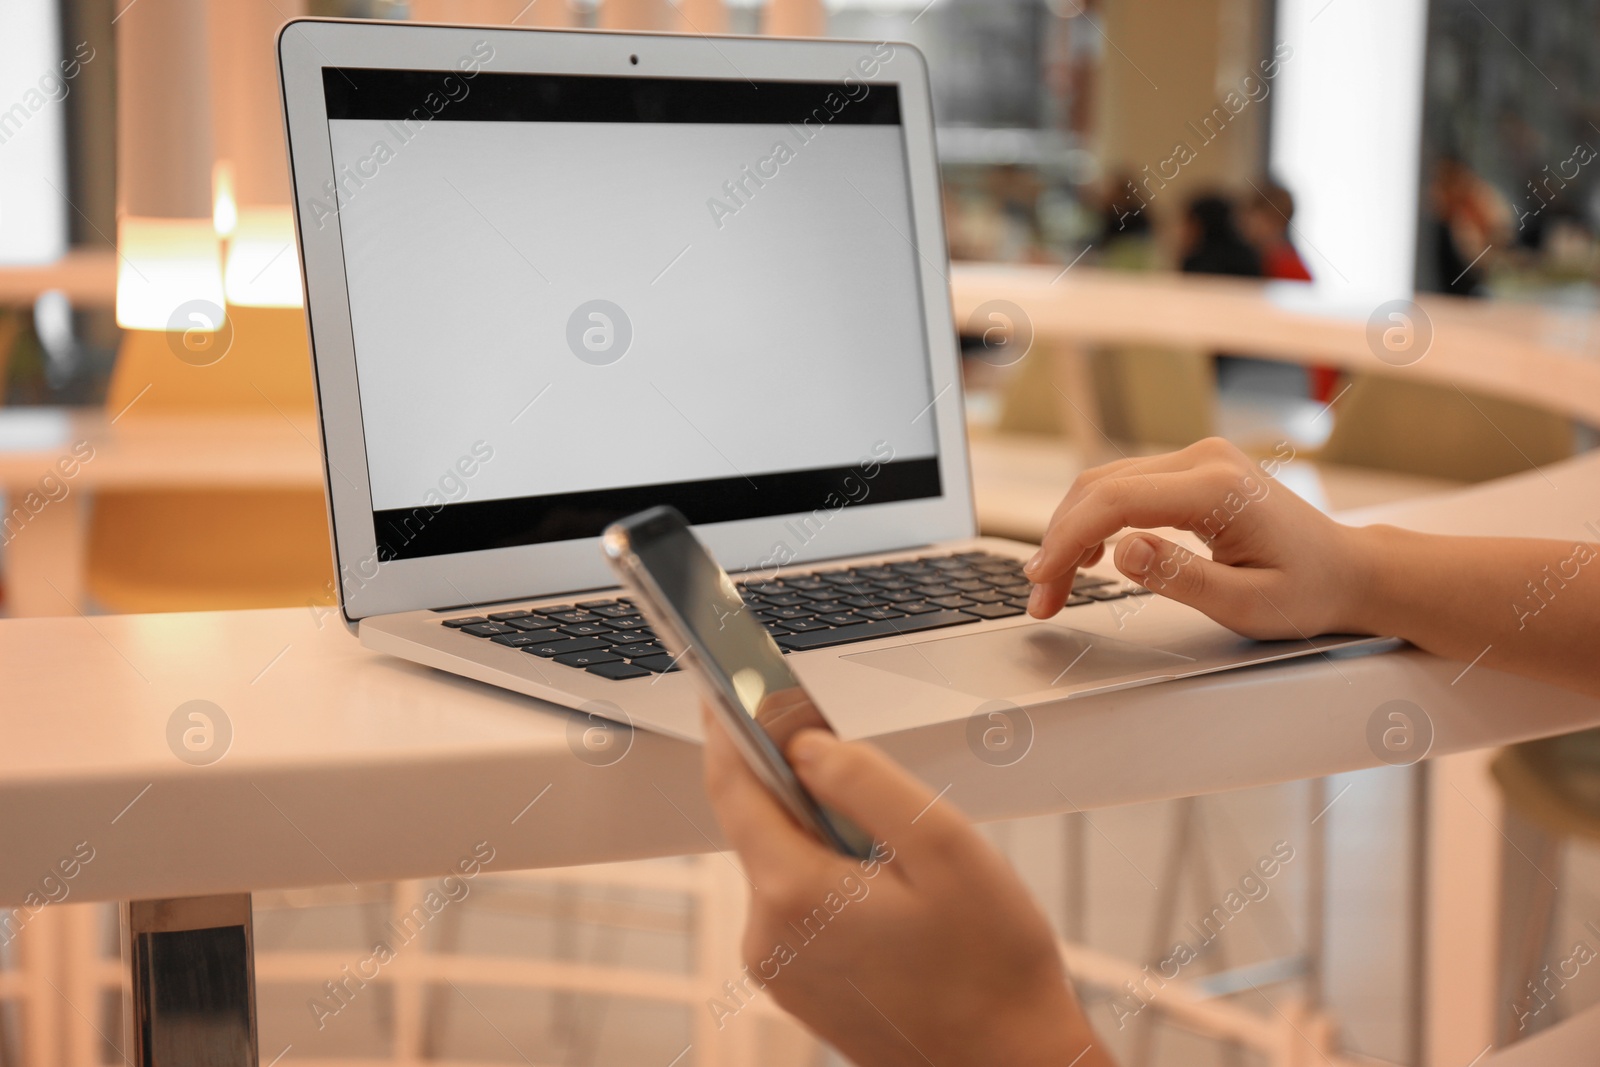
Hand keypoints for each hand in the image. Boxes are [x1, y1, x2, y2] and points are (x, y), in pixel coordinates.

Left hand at [702, 708, 1113, 1066]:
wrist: (1007, 1066)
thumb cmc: (992, 967)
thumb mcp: (945, 846)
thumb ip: (865, 780)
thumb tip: (804, 743)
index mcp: (794, 893)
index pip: (732, 785)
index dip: (729, 726)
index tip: (727, 684)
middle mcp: (767, 935)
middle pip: (757, 822)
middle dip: (795, 782)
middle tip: (850, 760)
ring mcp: (777, 967)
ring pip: (780, 862)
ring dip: (820, 833)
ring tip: (896, 852)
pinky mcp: (796, 984)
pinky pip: (795, 904)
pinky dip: (826, 876)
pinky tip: (887, 893)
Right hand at [1024, 438, 1363, 638]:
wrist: (1349, 569)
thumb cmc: (1309, 590)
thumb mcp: (1246, 603)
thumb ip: (1180, 577)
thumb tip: (1120, 551)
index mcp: (1217, 488)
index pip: (1114, 502)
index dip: (1065, 540)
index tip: (1040, 580)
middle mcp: (1203, 459)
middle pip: (1100, 488)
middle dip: (1059, 542)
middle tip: (1041, 596)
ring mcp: (1198, 458)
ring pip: (1105, 483)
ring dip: (1072, 530)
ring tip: (1056, 583)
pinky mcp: (1193, 469)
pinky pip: (1126, 485)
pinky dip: (1096, 518)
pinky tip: (1088, 555)